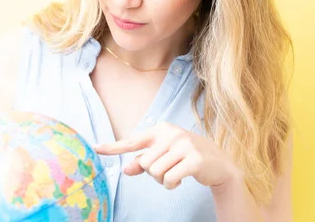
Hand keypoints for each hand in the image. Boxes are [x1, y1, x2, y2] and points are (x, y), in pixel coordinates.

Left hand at [93, 122, 243, 190]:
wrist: (219, 164)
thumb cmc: (186, 157)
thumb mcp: (164, 156)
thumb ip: (143, 162)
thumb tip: (125, 170)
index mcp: (161, 129)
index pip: (133, 141)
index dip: (113, 147)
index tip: (95, 148)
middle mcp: (172, 134)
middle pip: (145, 163)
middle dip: (153, 173)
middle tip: (169, 169)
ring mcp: (184, 145)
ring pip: (155, 172)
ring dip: (162, 180)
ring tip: (175, 174)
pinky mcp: (194, 159)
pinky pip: (169, 179)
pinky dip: (171, 185)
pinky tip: (180, 181)